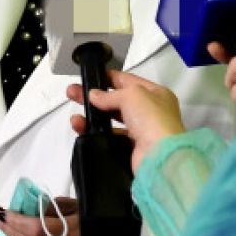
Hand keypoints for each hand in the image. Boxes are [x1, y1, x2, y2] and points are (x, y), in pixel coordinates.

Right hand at [67, 70, 185, 173]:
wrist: (160, 157)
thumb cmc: (154, 120)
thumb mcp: (131, 95)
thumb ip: (110, 94)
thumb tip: (95, 95)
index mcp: (156, 93)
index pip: (128, 81)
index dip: (108, 78)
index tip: (91, 77)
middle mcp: (150, 112)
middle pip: (117, 100)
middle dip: (94, 97)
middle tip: (74, 93)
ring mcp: (141, 131)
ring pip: (111, 120)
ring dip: (92, 117)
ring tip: (75, 116)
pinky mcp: (132, 149)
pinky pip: (109, 137)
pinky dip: (95, 133)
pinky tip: (83, 129)